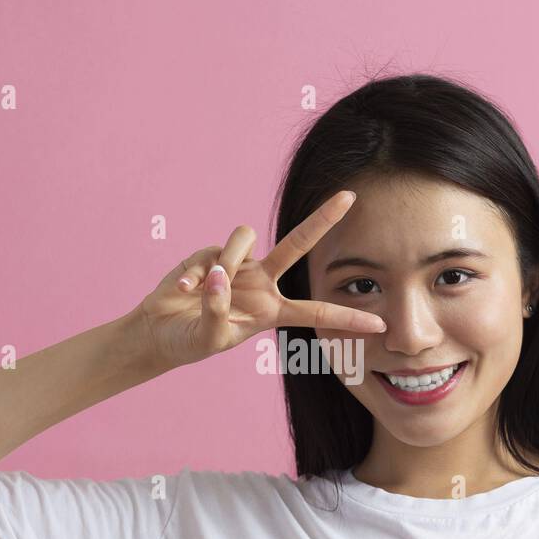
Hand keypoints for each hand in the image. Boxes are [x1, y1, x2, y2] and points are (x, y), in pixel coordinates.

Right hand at [134, 190, 386, 369]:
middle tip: (350, 197)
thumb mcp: (209, 338)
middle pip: (298, 244)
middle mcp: (262, 282)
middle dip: (323, 219)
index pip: (317, 312)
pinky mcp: (213, 254)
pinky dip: (196, 272)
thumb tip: (221, 274)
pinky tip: (183, 290)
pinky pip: (212, 252)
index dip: (348, 317)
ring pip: (245, 239)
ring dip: (225, 262)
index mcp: (272, 310)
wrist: (159, 331)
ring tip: (200, 290)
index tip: (380, 323)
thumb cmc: (189, 341)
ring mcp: (239, 265)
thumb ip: (218, 309)